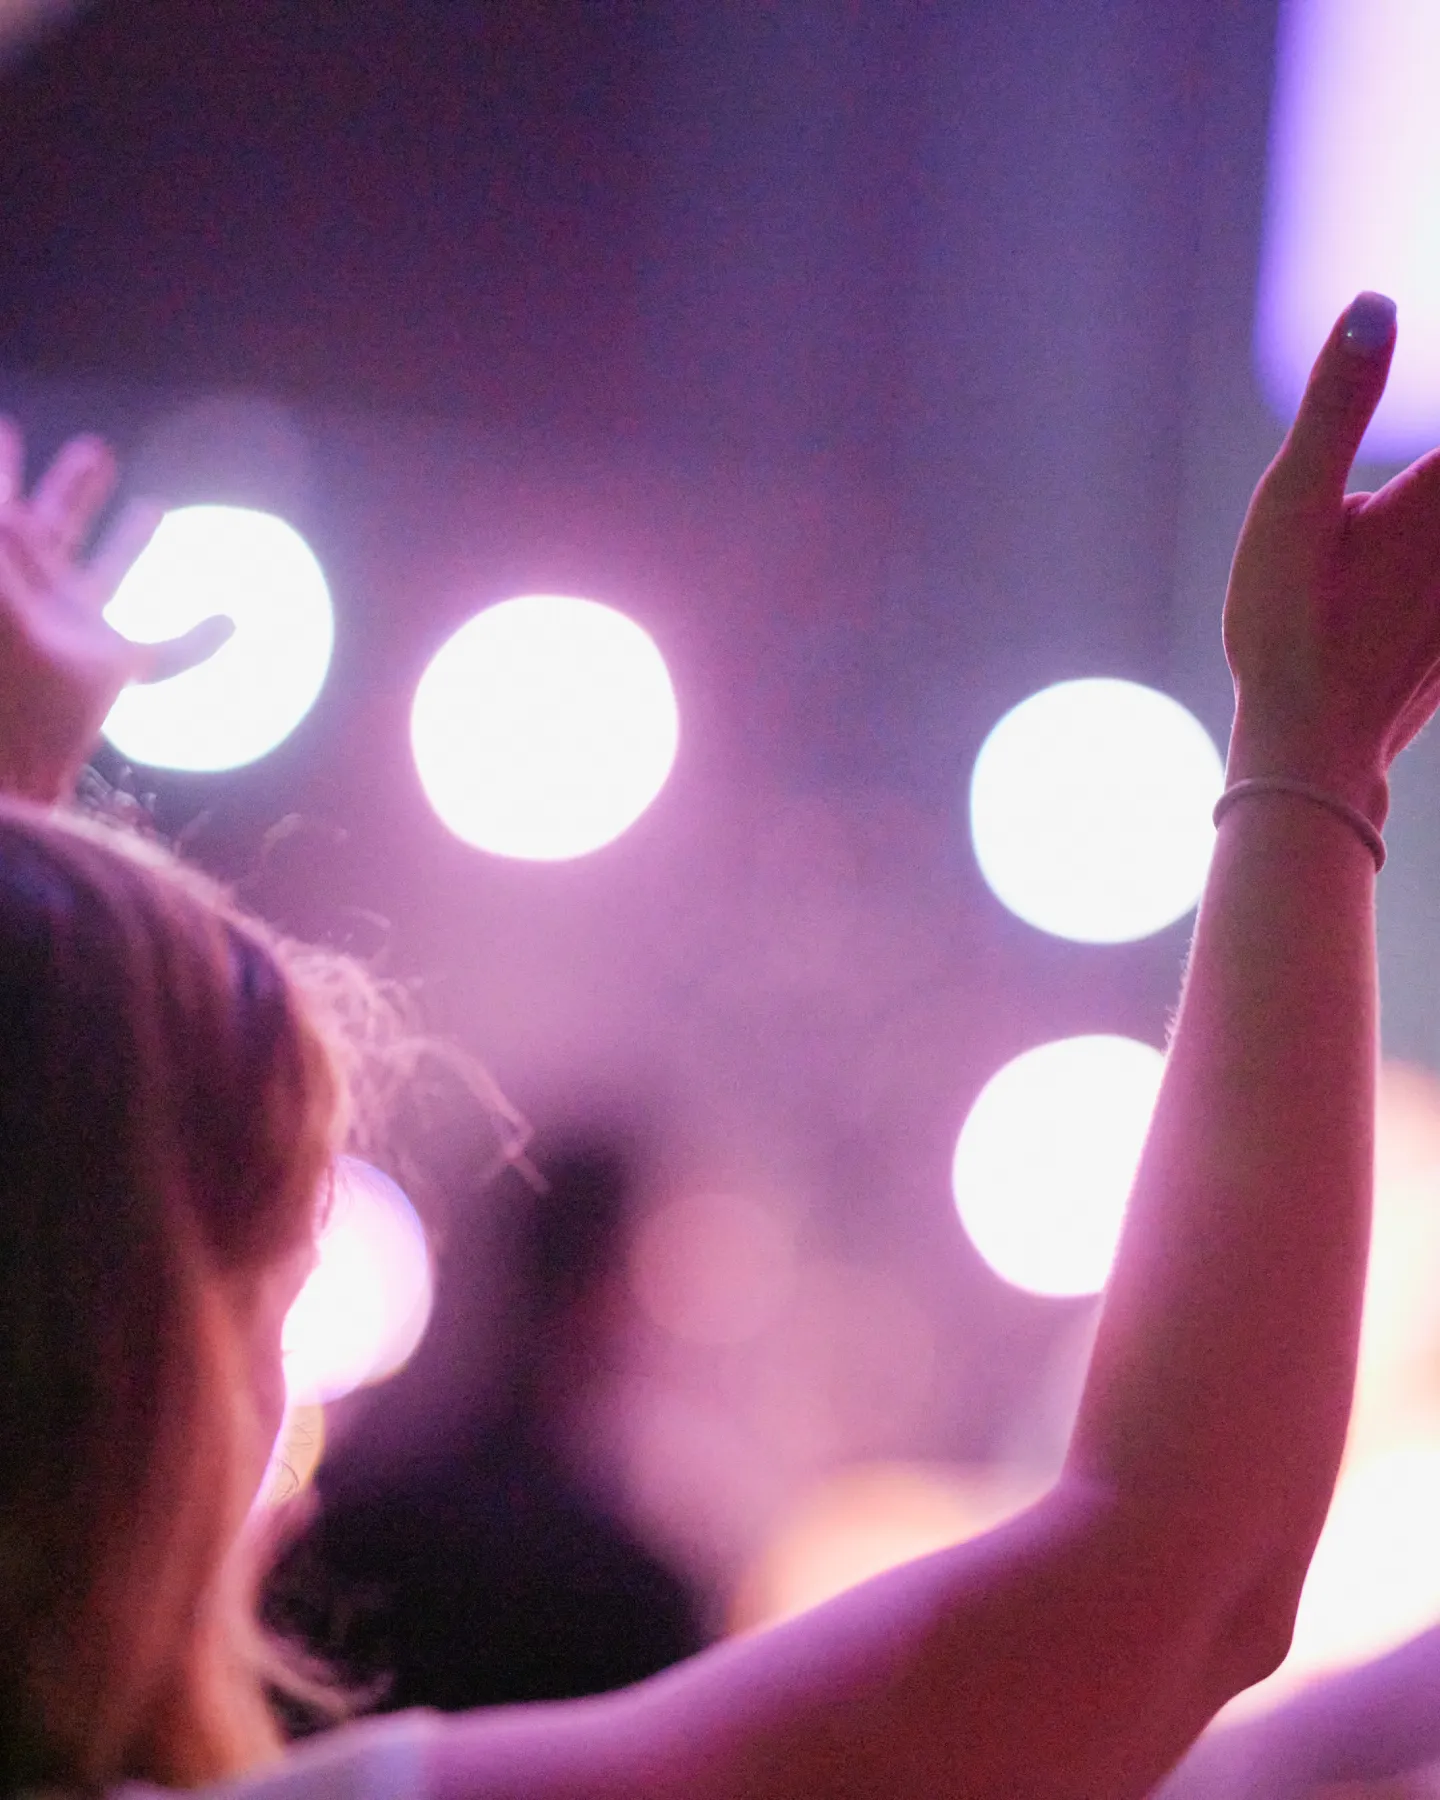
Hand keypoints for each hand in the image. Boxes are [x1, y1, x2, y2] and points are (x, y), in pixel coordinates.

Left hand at [0, 422, 233, 802]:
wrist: (9, 744)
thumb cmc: (1, 653)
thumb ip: (3, 509)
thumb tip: (4, 432)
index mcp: (5, 556)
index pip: (5, 499)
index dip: (6, 462)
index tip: (10, 426)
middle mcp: (39, 585)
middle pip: (58, 522)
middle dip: (75, 486)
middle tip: (96, 449)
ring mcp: (78, 625)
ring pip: (113, 572)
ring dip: (133, 541)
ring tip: (154, 505)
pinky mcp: (113, 668)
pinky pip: (166, 654)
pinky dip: (200, 641)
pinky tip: (229, 622)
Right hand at [1223, 292, 1439, 829]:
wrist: (1312, 750)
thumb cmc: (1290, 626)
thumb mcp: (1291, 503)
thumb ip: (1337, 400)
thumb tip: (1375, 302)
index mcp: (1439, 490)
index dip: (1424, 454)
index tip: (1375, 402)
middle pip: (1434, 485)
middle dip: (1416, 491)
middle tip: (1362, 516)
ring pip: (1432, 538)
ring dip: (1413, 522)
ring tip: (1374, 547)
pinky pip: (1439, 590)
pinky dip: (1419, 570)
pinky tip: (1393, 573)